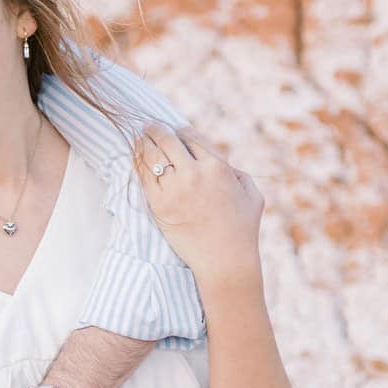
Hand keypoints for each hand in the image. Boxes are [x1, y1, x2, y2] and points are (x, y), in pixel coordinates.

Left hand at [135, 122, 263, 286]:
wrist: (225, 261)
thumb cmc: (242, 230)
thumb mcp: (252, 195)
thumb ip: (239, 174)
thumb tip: (226, 165)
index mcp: (218, 167)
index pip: (192, 137)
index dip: (181, 131)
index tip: (175, 130)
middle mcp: (194, 173)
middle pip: (168, 141)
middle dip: (156, 130)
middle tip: (149, 125)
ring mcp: (174, 189)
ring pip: (152, 156)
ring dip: (143, 142)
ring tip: (138, 136)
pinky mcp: (158, 205)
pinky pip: (142, 177)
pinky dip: (137, 163)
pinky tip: (134, 156)